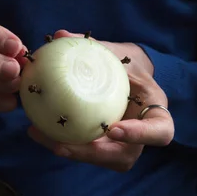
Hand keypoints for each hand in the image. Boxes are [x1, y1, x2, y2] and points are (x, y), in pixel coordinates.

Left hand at [28, 30, 173, 171]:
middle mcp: (142, 138)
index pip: (159, 132)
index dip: (139, 136)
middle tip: (62, 145)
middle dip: (92, 153)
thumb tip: (60, 35)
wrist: (126, 78)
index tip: (114, 130)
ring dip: (71, 152)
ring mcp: (123, 147)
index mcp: (156, 114)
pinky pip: (85, 152)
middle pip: (124, 157)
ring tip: (42, 136)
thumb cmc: (128, 65)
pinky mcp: (103, 149)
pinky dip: (62, 144)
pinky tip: (37, 131)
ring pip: (101, 159)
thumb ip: (96, 48)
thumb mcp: (119, 53)